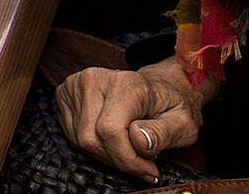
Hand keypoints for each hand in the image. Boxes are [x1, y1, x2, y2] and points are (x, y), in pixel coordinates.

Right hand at [56, 59, 211, 181]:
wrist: (158, 87)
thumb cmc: (171, 106)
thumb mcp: (183, 124)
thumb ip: (163, 134)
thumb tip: (138, 140)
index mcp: (128, 83)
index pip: (110, 131)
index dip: (128, 159)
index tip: (149, 169)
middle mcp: (96, 79)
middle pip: (92, 138)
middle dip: (118, 160)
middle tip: (142, 162)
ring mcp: (76, 84)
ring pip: (81, 140)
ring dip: (107, 155)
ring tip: (130, 148)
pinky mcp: (65, 92)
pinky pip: (73, 134)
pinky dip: (94, 146)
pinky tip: (113, 140)